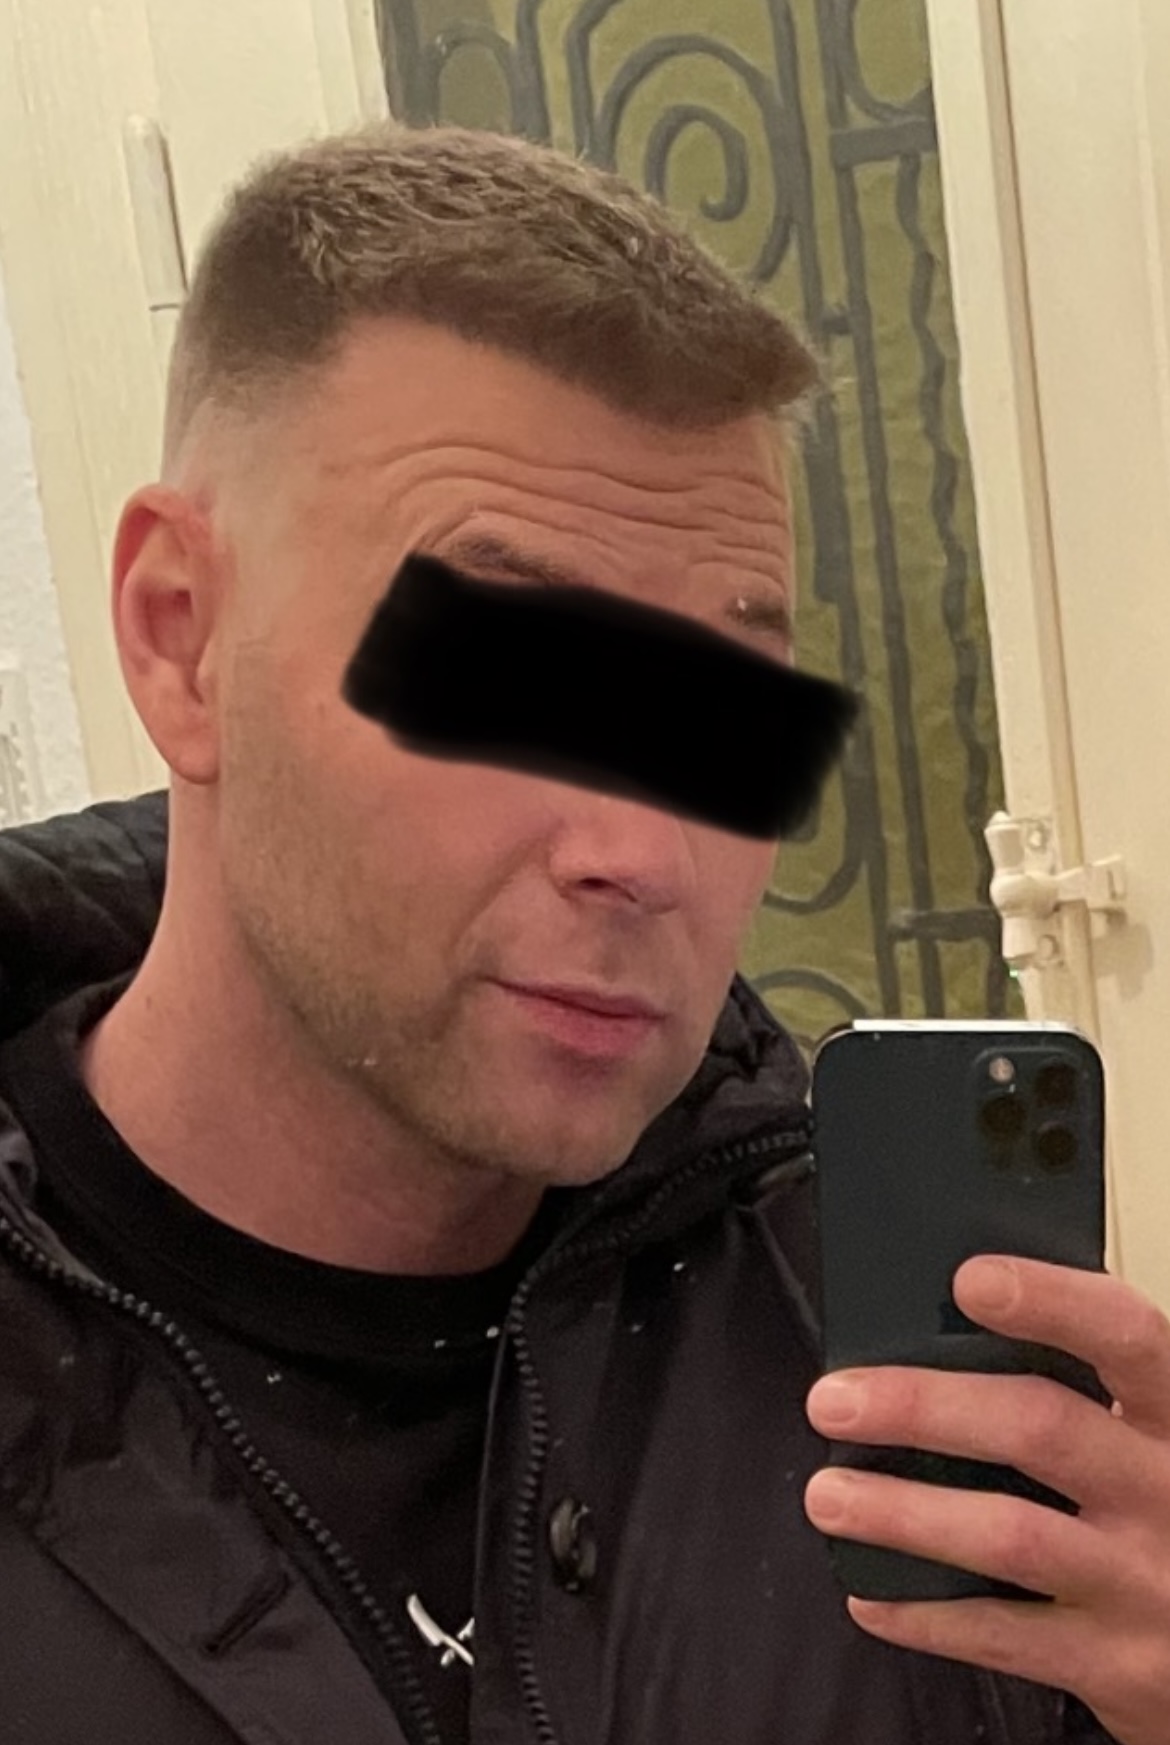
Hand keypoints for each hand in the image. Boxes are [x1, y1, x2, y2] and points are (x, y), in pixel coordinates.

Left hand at [803, 1256, 1169, 1744]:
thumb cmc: (1165, 1510)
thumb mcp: (1153, 1434)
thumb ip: (1078, 1386)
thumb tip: (939, 1330)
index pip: (1125, 1335)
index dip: (1051, 1302)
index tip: (971, 1280)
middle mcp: (1169, 1492)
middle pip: (1042, 1427)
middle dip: (924, 1407)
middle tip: (836, 1400)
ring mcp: (1145, 1582)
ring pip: (1010, 1535)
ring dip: (904, 1514)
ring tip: (830, 1496)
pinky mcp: (1118, 1662)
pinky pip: (1004, 1635)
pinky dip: (924, 1613)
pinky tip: (870, 1590)